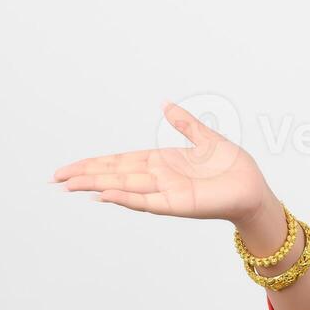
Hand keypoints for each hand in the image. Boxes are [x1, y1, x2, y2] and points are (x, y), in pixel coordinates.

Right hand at [52, 101, 275, 225]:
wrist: (254, 187)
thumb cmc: (233, 166)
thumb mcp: (205, 137)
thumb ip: (184, 123)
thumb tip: (165, 104)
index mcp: (161, 162)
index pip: (119, 163)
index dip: (94, 164)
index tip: (68, 168)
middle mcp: (158, 178)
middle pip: (114, 175)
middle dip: (85, 176)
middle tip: (55, 179)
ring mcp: (165, 192)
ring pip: (123, 188)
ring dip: (97, 186)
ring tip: (70, 185)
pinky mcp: (178, 205)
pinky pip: (147, 201)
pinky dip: (126, 198)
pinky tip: (104, 195)